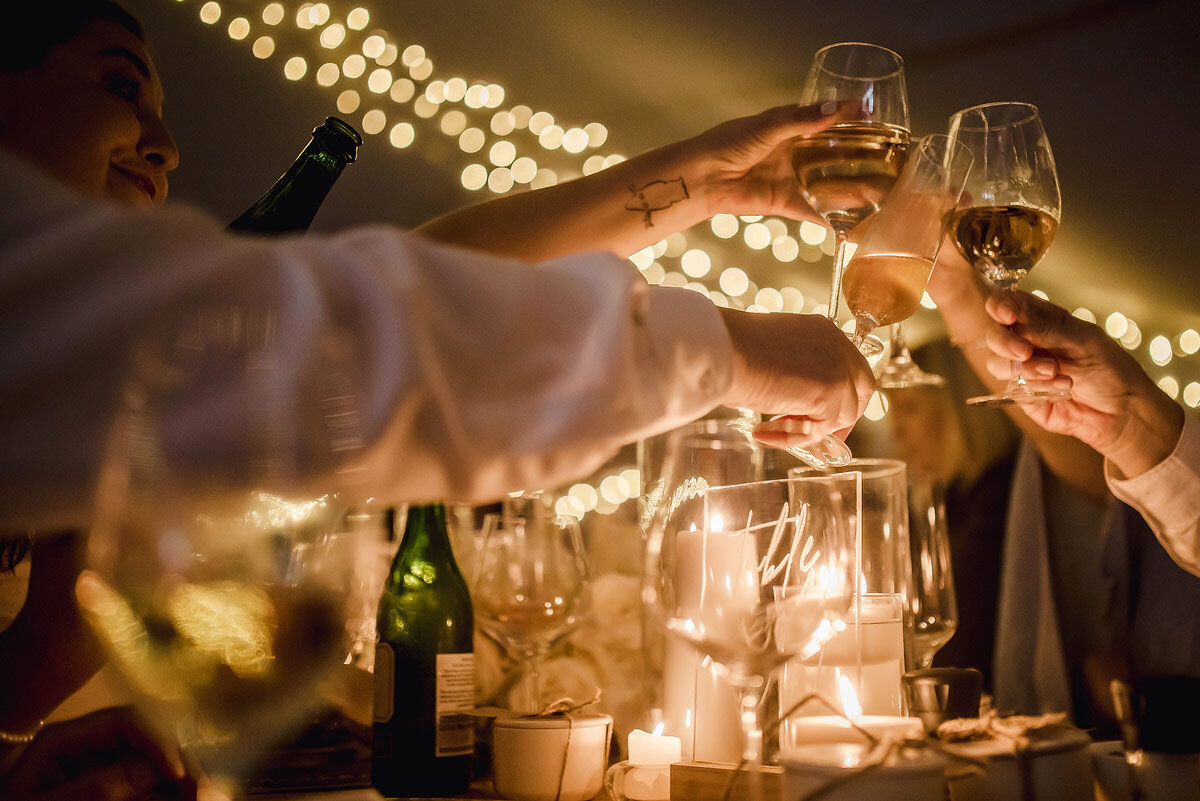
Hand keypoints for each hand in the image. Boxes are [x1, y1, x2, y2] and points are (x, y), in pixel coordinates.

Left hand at [0, 706, 194, 800]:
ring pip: (157, 766)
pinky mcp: (118, 796)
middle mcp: (90, 751)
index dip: (158, 739)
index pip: (125, 720)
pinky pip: (153, 789)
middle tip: (203, 787)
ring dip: (184, 779)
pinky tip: (190, 798)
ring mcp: (105, 774)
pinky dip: (174, 794)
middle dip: (179, 760)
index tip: (177, 771)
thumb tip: (153, 770)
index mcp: (65, 741)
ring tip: (206, 795)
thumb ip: (96, 789)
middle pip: (149, 740)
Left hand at [693, 100, 863, 223]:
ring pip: (827, 184)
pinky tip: (851, 226)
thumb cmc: (728, 144)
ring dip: (850, 190)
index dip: (848, 117)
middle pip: (832, 154)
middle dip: (858, 157)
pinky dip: (828, 220)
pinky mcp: (784, 203)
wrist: (703, 177)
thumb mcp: (768, 126)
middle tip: (888, 159)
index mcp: (790, 126)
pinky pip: (811, 211)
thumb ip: (802, 121)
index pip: (826, 119)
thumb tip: (834, 111)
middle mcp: (794, 152)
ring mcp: (791, 178)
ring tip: (880, 193)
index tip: (872, 115)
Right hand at [718, 308, 873, 439]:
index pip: (849, 367)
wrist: (721, 348)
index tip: (817, 415)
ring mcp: (839, 367)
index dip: (839, 395)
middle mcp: (837, 344)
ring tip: (769, 430)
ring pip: (841, 415)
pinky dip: (793, 438)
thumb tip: (798, 406)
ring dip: (806, 431)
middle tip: (812, 434)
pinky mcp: (832, 391)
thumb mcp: (772, 356)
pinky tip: (764, 432)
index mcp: (823, 330)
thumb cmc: (730, 349)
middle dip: (841, 417)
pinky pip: (820, 429)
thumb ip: (795, 372)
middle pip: (861, 389)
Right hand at [984, 290, 1183, 476]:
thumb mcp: (1084, 342)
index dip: (1000, 306)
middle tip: (1025, 351)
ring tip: (1055, 372)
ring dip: (1025, 368)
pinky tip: (1062, 388)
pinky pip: (1012, 389)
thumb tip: (1014, 320)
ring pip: (997, 364)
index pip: (1011, 305)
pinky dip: (1036, 387)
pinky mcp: (1023, 396)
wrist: (1123, 411)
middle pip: (995, 335)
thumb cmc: (1110, 369)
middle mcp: (1029, 344)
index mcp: (1045, 321)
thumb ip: (1047, 331)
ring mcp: (1024, 371)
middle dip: (1005, 342)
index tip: (1005, 314)